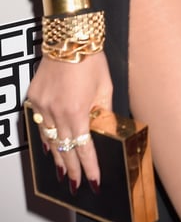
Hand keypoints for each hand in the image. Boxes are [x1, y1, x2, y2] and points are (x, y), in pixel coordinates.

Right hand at [27, 51, 112, 192]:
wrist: (69, 38)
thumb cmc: (91, 59)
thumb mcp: (105, 87)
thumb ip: (103, 112)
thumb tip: (103, 131)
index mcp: (77, 111)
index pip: (84, 148)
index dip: (89, 166)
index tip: (93, 180)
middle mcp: (57, 112)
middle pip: (65, 149)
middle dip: (72, 169)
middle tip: (76, 184)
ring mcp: (42, 106)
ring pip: (49, 139)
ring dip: (57, 156)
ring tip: (64, 171)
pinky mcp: (34, 98)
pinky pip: (40, 124)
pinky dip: (46, 137)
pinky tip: (50, 147)